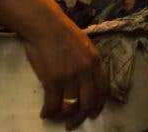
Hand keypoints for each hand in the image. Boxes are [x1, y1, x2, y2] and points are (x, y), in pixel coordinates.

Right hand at [22, 7, 108, 129]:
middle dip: (81, 117)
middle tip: (73, 124)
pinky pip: (53, 104)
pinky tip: (45, 113)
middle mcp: (86, 71)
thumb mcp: (85, 46)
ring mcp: (70, 77)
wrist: (44, 24)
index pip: (102, 90)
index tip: (92, 113)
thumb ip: (88, 63)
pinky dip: (49, 112)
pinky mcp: (53, 80)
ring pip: (71, 107)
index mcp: (95, 62)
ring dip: (64, 117)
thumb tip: (87, 81)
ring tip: (57, 118)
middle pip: (88, 103)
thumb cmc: (62, 32)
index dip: (98, 105)